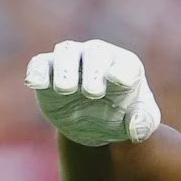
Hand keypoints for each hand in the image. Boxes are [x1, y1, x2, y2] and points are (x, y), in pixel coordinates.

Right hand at [25, 39, 160, 146]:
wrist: (97, 125)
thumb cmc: (124, 116)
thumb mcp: (142, 122)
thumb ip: (144, 123)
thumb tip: (137, 129)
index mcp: (126, 66)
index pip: (127, 65)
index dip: (123, 72)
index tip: (120, 82)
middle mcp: (98, 57)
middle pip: (95, 52)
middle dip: (94, 71)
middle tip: (93, 93)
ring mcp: (72, 61)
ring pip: (65, 52)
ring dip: (66, 69)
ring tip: (66, 89)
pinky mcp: (48, 71)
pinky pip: (39, 64)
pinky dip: (37, 71)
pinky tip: (35, 83)